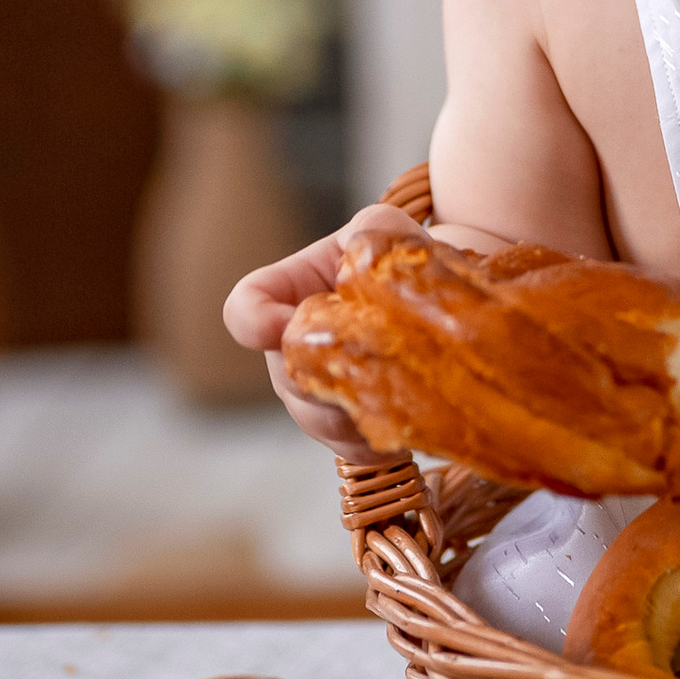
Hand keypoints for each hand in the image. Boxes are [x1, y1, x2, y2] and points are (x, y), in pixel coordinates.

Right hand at [226, 198, 424, 446]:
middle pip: (285, 377)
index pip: (244, 309)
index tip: (281, 324)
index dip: (253, 321)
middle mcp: (289, 351)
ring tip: (405, 386)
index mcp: (285, 294)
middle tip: (378, 358)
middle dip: (324, 374)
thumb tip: (365, 258)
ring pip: (318, 420)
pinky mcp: (346, 432)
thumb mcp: (385, 230)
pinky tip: (411, 419)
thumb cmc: (397, 258)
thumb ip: (373, 229)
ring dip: (356, 409)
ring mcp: (312, 396)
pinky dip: (380, 438)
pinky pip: (351, 449)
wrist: (434, 303)